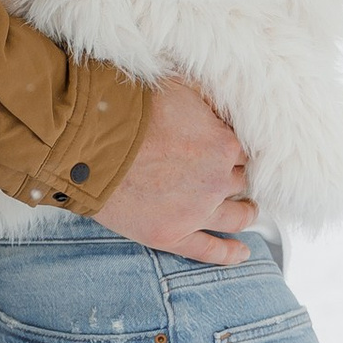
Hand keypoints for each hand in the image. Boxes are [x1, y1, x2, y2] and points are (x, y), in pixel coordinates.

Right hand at [92, 78, 257, 265]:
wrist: (94, 142)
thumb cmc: (131, 113)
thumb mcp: (180, 88)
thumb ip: (208, 101)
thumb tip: (222, 106)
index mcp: (224, 145)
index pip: (241, 150)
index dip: (232, 149)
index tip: (226, 150)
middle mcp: (217, 181)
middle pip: (240, 181)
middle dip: (236, 177)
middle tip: (230, 175)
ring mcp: (197, 212)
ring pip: (236, 217)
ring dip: (245, 212)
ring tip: (248, 211)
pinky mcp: (172, 234)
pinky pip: (210, 251)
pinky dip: (228, 254)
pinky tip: (241, 254)